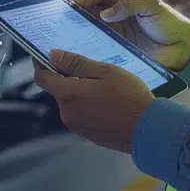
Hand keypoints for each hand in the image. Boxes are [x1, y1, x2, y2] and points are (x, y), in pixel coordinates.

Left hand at [35, 50, 154, 153]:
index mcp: (68, 95)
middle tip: (90, 69)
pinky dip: (88, 106)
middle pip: (59, 90)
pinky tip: (107, 102)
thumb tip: (52, 55)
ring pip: (71, 103)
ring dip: (80, 92)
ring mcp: (77, 126)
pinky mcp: (88, 135)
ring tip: (103, 86)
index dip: (41, 65)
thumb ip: (76, 64)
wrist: (148, 130)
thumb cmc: (128, 96)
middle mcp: (67, 113)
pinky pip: (81, 115)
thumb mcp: (105, 72)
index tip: (46, 55)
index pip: (42, 78)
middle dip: (68, 78)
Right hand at [71, 0, 189, 70]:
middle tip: (64, 18)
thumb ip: (128, 5)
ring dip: (83, 31)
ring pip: (96, 29)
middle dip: (80, 14)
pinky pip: (103, 46)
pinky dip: (93, 46)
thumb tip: (105, 14)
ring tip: (68, 34)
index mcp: (127, 0)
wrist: (183, 48)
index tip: (74, 3)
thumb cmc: (170, 22)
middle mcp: (120, 16)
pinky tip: (83, 49)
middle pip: (95, 12)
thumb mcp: (151, 6)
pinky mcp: (121, 49)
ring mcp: (119, 33)